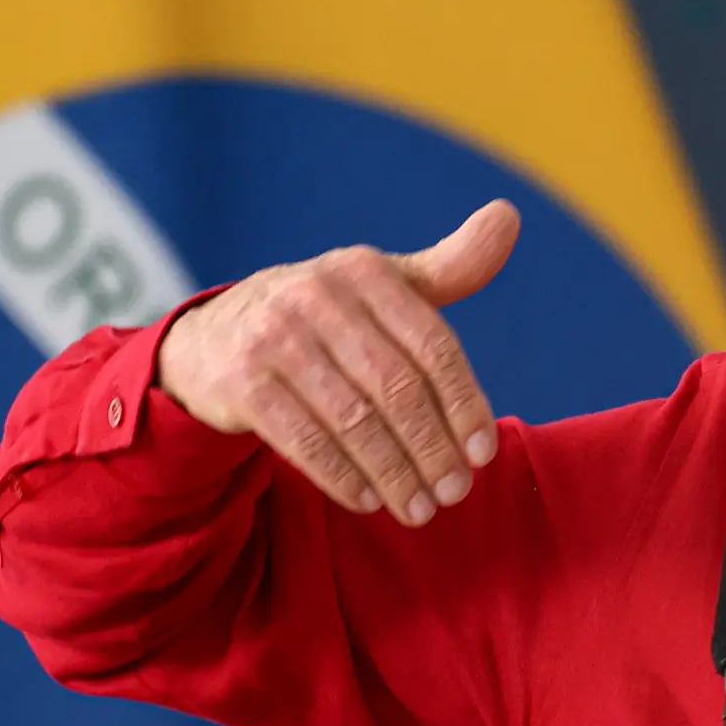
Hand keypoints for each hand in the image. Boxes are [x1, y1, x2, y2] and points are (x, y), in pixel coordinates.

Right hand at [154, 200, 519, 525]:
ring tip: (421, 509)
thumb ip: (450, 266)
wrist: (216, 334)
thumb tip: (509, 216)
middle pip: (397, 388)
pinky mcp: (241, 381)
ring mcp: (274, 338)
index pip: (433, 346)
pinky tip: (368, 500)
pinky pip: (303, 439)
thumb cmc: (329, 315)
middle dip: (432, 448)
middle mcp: (317, 296)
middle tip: (456, 493)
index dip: (465, 404)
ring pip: (354, 420)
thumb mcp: (385, 286)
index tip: (484, 453)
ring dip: (394, 472)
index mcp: (365, 270)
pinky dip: (342, 475)